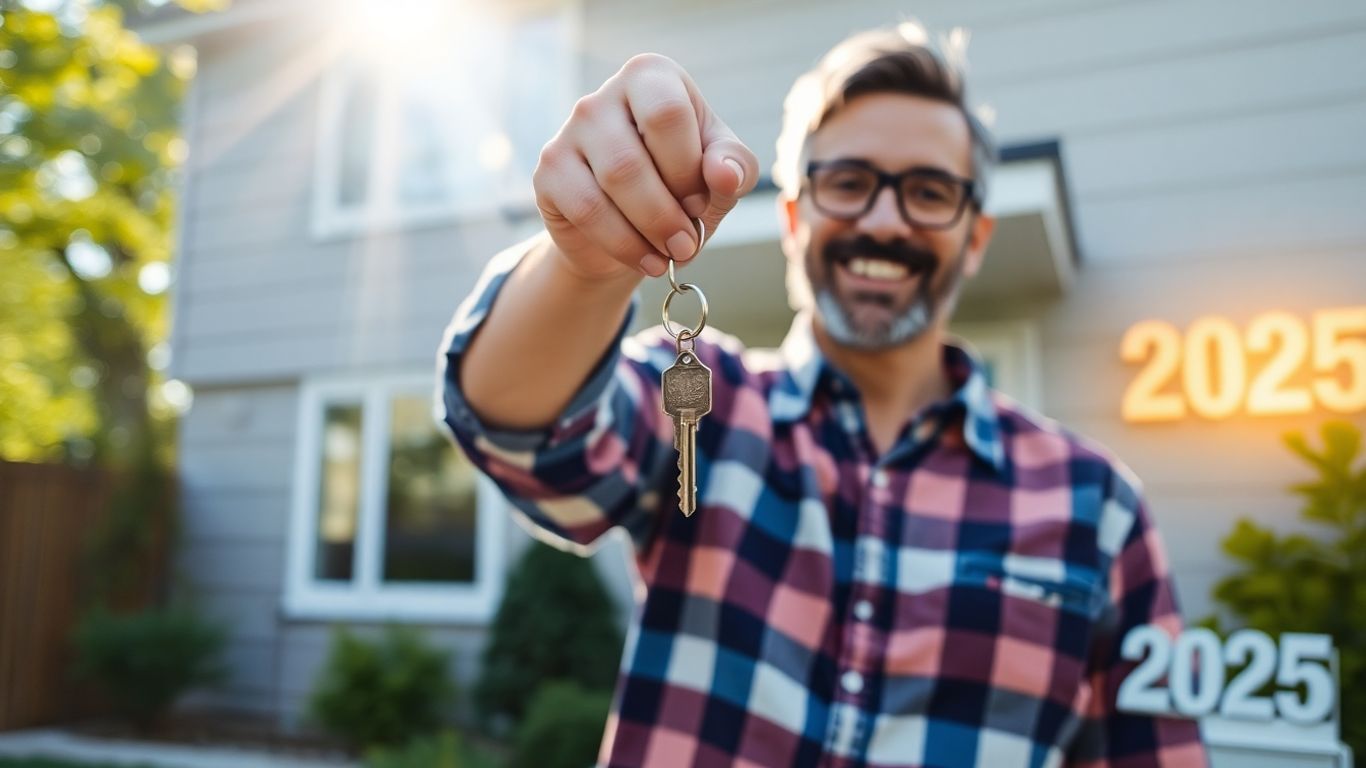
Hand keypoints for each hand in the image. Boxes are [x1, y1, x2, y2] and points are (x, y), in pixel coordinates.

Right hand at [533, 53, 759, 280]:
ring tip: (670, 254)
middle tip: (687, 243)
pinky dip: (623, 244)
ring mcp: (570, 131)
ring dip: (648, 232)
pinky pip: (586, 210)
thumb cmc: (681, 187)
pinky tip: (645, 259)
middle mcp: (603, 96)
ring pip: (610, 185)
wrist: (634, 229)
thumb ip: (734, 167)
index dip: (688, 168)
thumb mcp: (719, 175)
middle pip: (634, 157)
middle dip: (668, 212)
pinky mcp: (549, 170)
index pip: (667, 113)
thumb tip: (724, 175)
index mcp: (651, 77)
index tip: (701, 203)